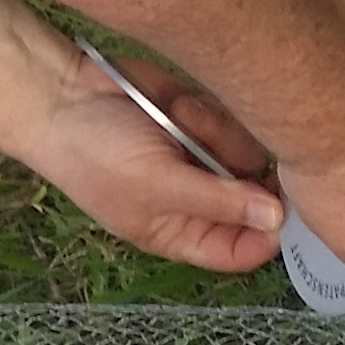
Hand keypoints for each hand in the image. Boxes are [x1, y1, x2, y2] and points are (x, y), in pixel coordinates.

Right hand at [32, 52, 287, 272]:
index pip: (241, 250)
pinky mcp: (201, 118)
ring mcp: (202, 156)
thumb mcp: (156, 185)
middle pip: (256, 196)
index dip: (266, 234)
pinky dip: (206, 110)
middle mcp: (199, 198)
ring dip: (216, 133)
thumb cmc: (96, 155)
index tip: (280, 203)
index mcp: (182, 232)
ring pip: (247, 152)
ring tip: (178, 120)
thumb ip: (218, 202)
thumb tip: (277, 220)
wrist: (63, 94)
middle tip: (216, 154)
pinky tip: (176, 106)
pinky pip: (231, 117)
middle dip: (239, 172)